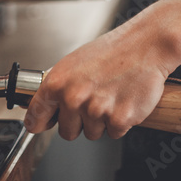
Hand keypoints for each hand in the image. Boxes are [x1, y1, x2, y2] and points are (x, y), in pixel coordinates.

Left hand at [24, 21, 173, 140]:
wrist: (145, 46)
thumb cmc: (112, 51)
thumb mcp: (74, 63)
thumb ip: (58, 86)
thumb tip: (44, 106)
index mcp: (57, 83)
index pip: (35, 117)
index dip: (38, 123)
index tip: (40, 125)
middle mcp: (73, 98)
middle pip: (67, 132)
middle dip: (79, 122)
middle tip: (94, 101)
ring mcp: (96, 110)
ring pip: (92, 133)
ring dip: (101, 121)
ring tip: (111, 96)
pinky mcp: (119, 120)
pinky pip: (114, 133)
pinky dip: (120, 122)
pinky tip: (123, 100)